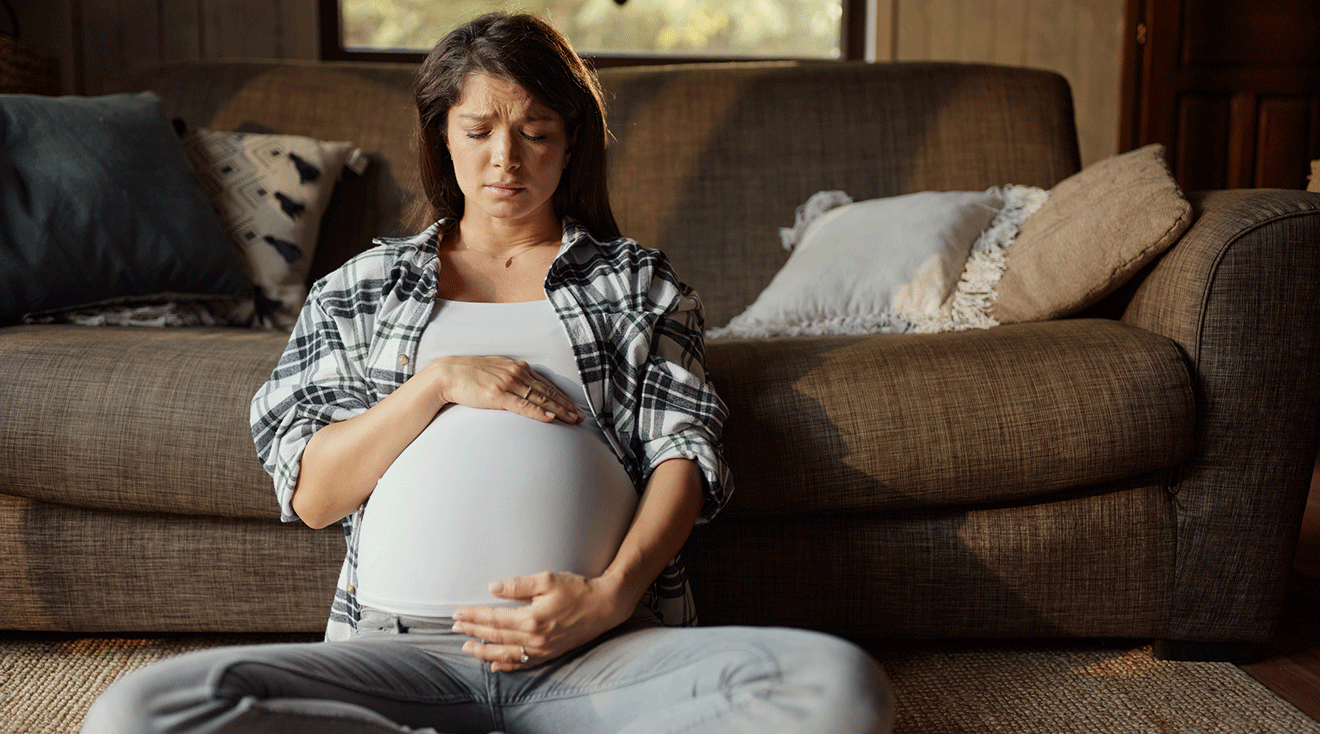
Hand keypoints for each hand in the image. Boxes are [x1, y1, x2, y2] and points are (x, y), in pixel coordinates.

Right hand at [424, 355, 583, 423]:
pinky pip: (523, 405)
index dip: (562, 396)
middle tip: (580, 417)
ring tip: (572, 420)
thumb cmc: (471, 375)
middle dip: (566, 405)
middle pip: (548, 392)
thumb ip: (513, 377)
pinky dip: (538, 412)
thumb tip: (526, 387)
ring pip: (540, 399)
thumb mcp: (497, 371)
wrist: (449, 373)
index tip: (575, 407)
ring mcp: (508, 383)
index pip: (546, 384)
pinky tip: (550, 418)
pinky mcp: (498, 394)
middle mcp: (517, 373)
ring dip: (559, 410)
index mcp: (518, 367)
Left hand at [450, 571, 633, 671]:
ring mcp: (543, 649)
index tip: (458, 613)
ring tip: (467, 647)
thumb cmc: (578, 589)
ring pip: (506, 653)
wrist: (605, 606)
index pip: (494, 618)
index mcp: (532, 618)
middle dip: (473, 631)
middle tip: (454, 628)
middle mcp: (535, 638)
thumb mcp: (548, 579)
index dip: (474, 616)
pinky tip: (495, 665)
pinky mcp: (550, 653)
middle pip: (496, 636)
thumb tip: (493, 588)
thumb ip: (518, 585)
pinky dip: (507, 665)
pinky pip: (523, 663)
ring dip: (484, 651)